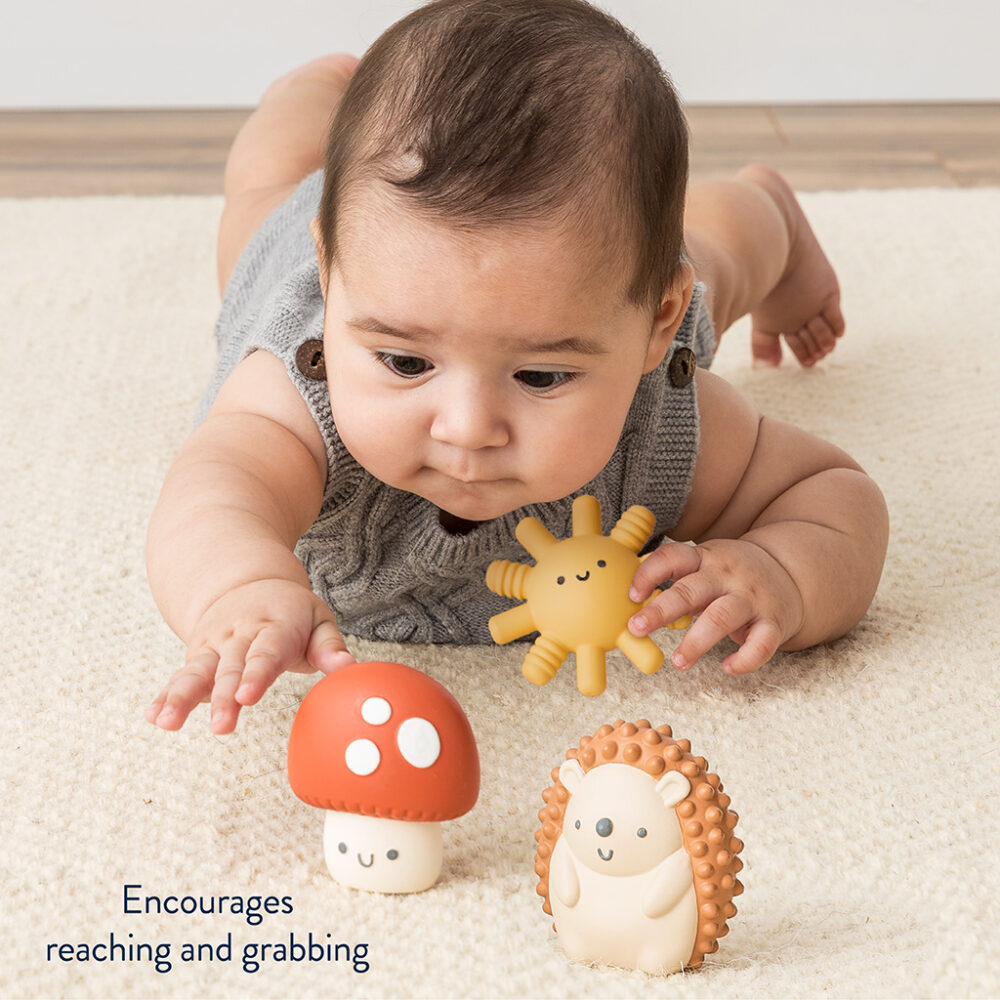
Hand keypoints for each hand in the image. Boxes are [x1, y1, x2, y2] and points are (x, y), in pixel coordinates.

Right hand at [146, 579, 354, 732]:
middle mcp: (239, 635)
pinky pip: (180, 676)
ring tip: (167, 722)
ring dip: (182, 697)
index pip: (266, 653)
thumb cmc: (290, 611)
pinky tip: (154, 716)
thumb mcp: (317, 618)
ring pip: (197, 672)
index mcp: (274, 626)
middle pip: (230, 669)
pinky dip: (166, 695)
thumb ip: (330, 647)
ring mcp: (215, 646)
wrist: (246, 582)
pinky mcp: (197, 656)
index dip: (256, 675)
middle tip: (221, 727)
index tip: (248, 696)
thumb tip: (348, 668)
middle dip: (224, 698)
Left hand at [627, 538, 803, 674]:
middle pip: (691, 590)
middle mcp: (727, 576)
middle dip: (661, 610)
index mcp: (705, 559)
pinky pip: (761, 644)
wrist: (791, 572)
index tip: (632, 594)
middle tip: (636, 628)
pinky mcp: (774, 622)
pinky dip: (744, 659)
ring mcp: (751, 598)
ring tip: (677, 661)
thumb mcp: (707, 566)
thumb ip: (678, 582)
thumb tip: (634, 604)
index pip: (673, 557)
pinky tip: (727, 667)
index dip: (649, 573)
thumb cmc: (733, 575)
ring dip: (696, 642)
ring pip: (721, 618)